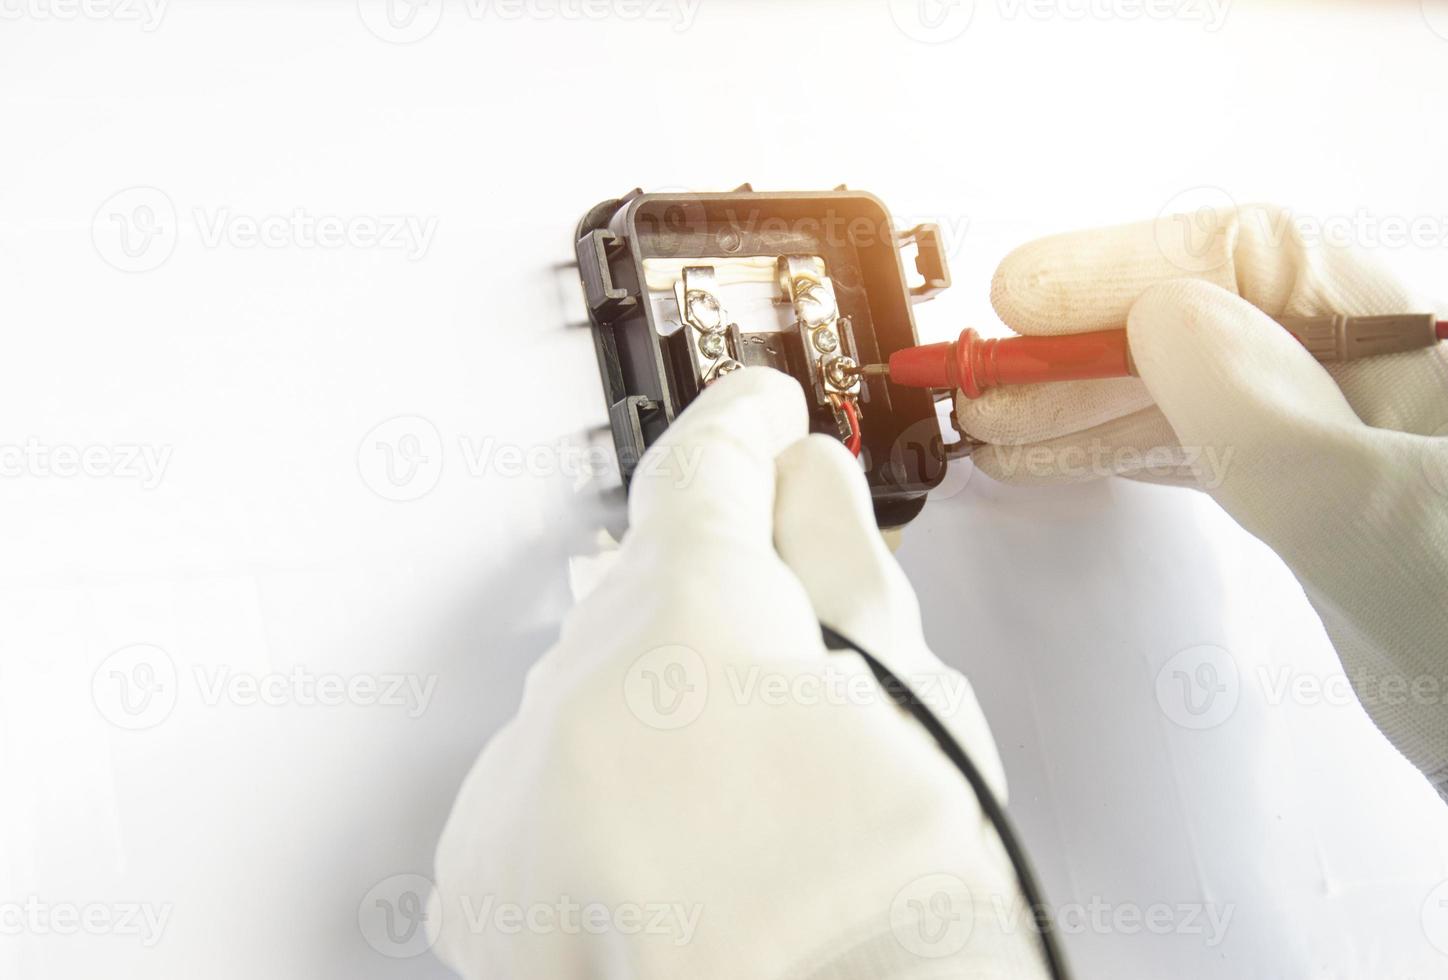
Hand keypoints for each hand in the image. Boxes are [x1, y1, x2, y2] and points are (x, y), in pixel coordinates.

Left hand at [434, 368, 1049, 978]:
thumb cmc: (897, 940)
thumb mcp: (918, 717)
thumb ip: (844, 569)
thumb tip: (801, 482)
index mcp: (687, 645)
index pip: (703, 476)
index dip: (743, 428)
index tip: (759, 416)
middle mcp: (572, 714)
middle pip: (642, 584)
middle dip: (717, 587)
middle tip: (800, 627)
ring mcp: (515, 804)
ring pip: (590, 678)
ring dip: (662, 686)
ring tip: (756, 774)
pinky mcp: (485, 880)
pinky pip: (542, 768)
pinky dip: (606, 768)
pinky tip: (682, 819)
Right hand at [960, 205, 1447, 827]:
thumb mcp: (1379, 518)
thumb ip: (1266, 414)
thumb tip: (1161, 317)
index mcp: (1415, 336)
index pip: (1253, 256)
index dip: (1127, 265)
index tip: (1026, 295)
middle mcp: (1367, 366)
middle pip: (1200, 317)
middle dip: (1080, 348)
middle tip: (980, 380)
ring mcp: (1328, 430)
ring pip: (1180, 385)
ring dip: (1075, 402)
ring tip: (987, 424)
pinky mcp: (1299, 492)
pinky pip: (1187, 445)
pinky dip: (1108, 449)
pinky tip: (1042, 454)